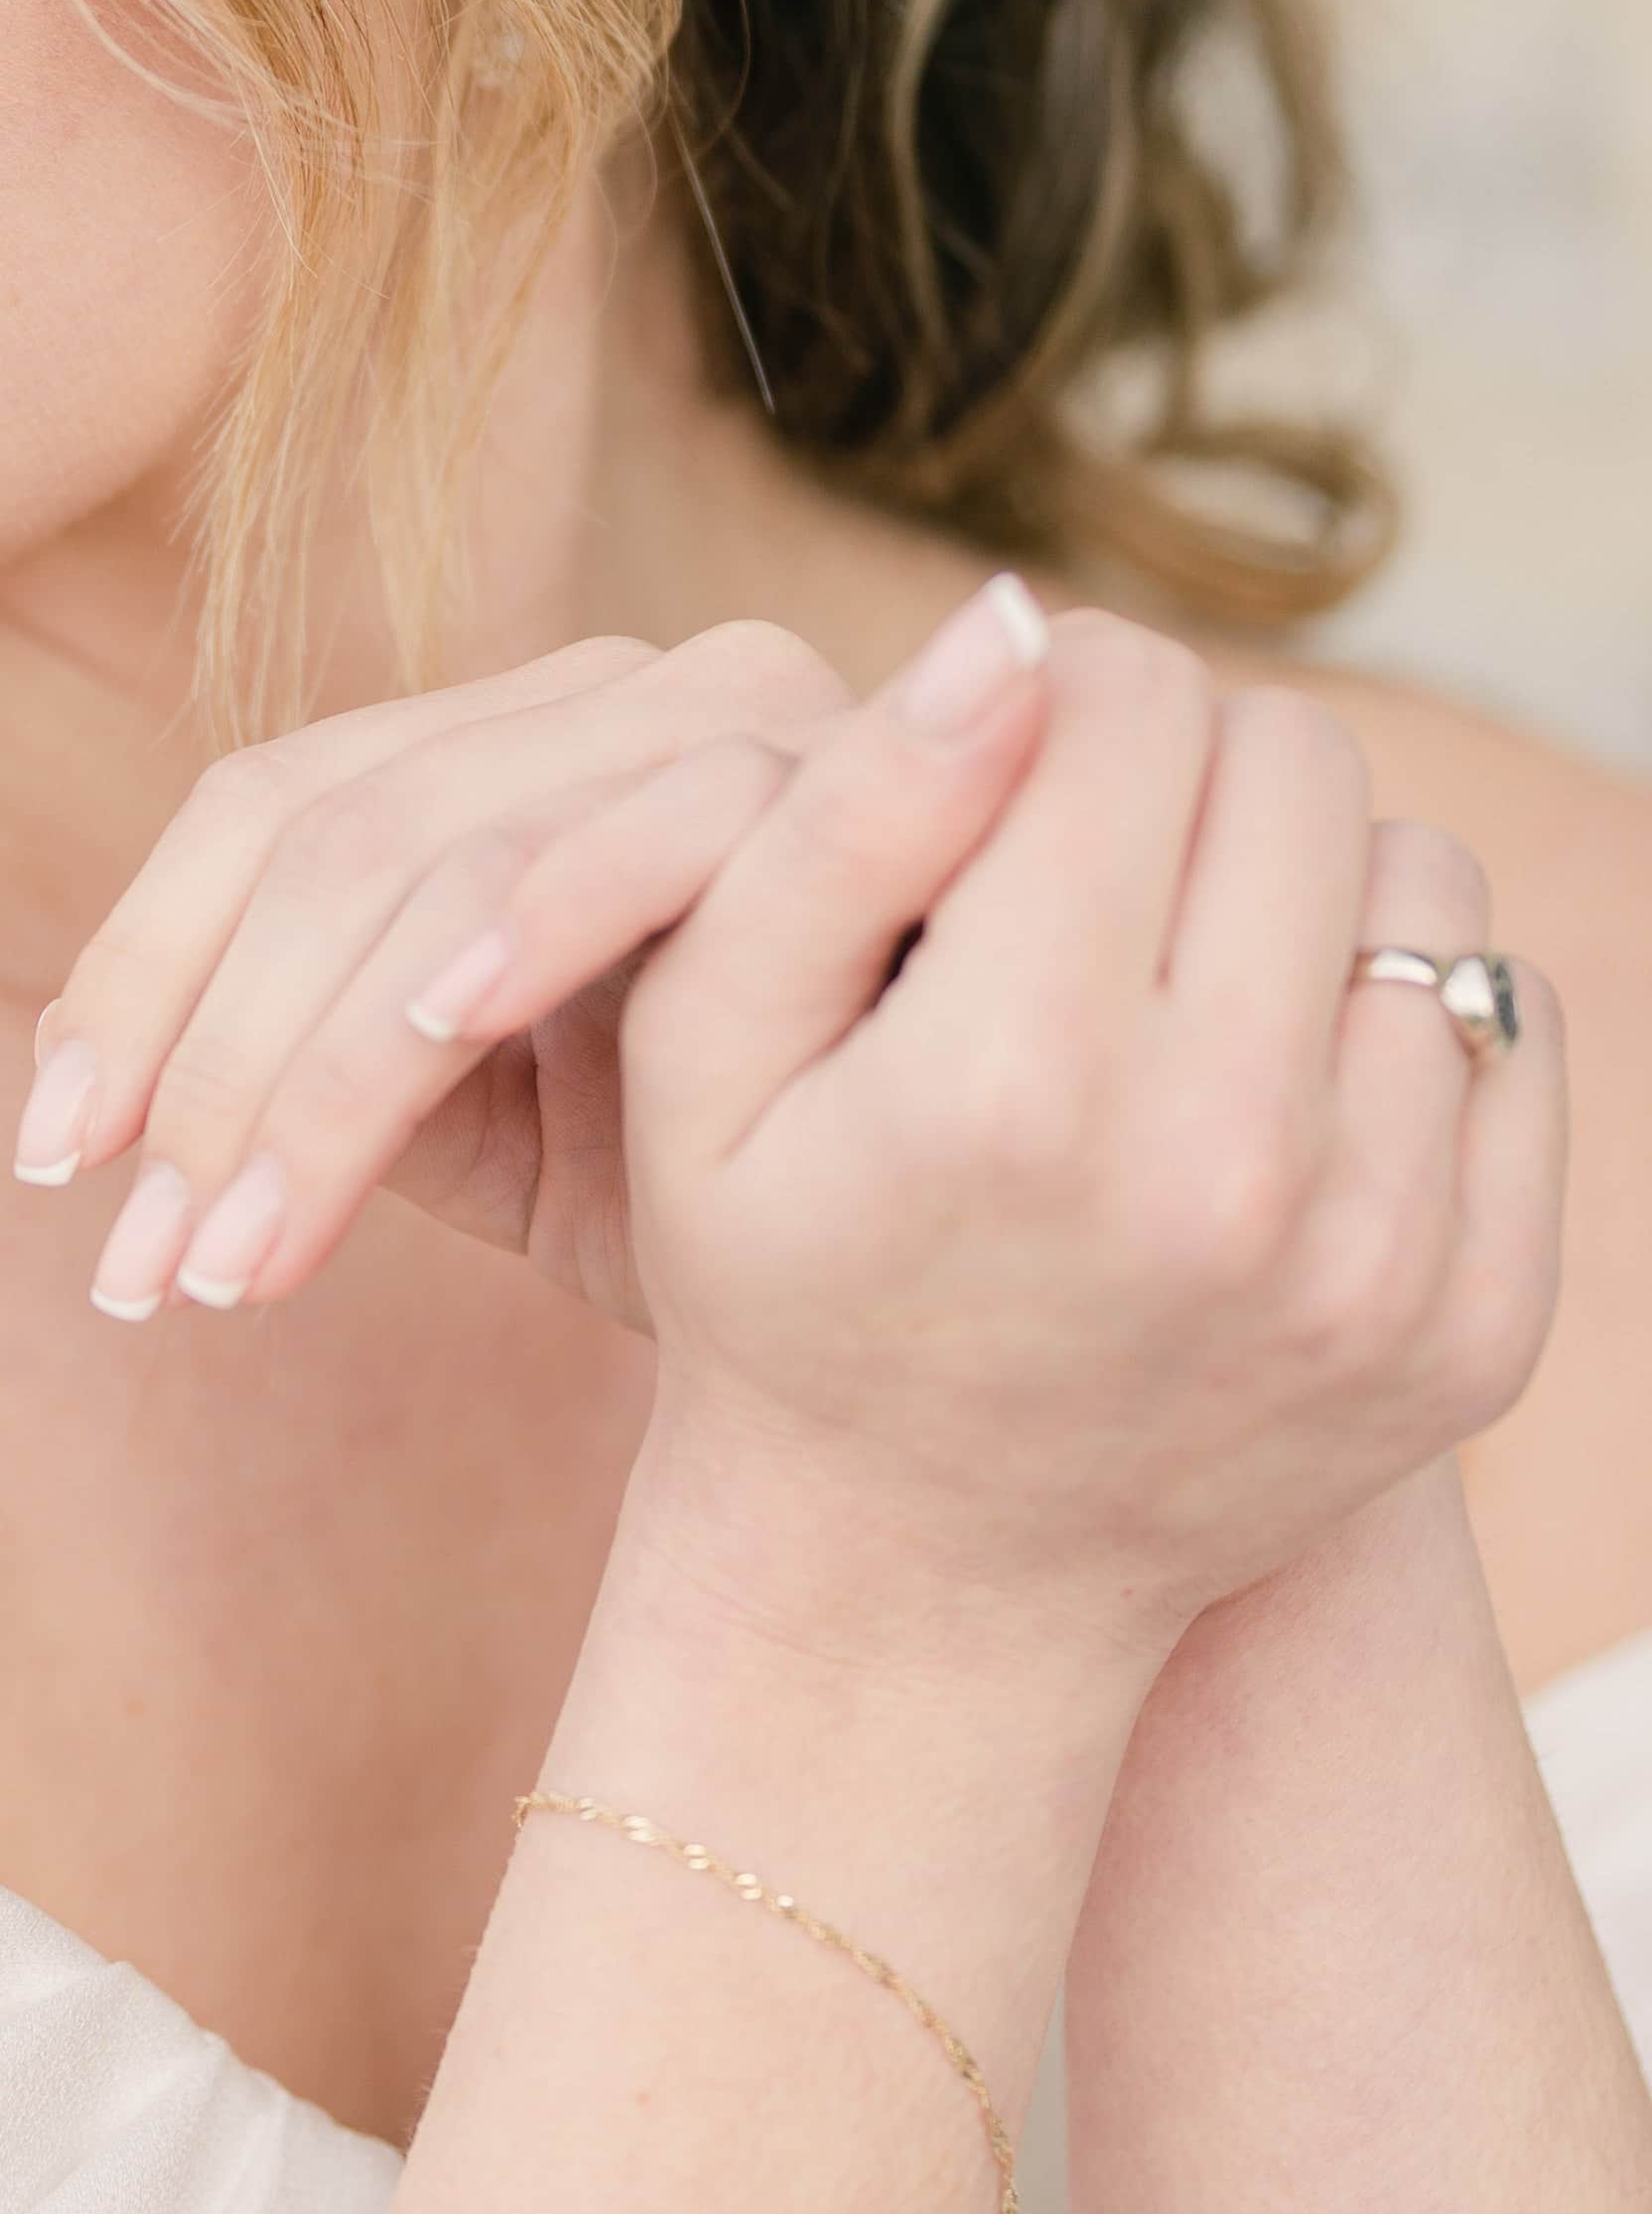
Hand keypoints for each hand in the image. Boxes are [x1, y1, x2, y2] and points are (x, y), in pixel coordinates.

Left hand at [16, 592, 1043, 1327]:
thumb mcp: (526, 1164)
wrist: (1027, 1272)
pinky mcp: (850, 776)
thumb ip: (365, 1107)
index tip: (53, 1175)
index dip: (135, 983)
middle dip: (201, 1060)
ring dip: (315, 1067)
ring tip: (231, 1260)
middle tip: (137, 1271)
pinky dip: (523, 930)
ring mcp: (734, 719)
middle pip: (317, 828)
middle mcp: (609, 703)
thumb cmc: (769, 1205)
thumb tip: (104, 1124)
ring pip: (440, 846)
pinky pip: (647, 837)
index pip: (263, 818)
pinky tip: (426, 1056)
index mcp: (514, 772)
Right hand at [609, 611, 1565, 1665]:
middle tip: (1085, 863)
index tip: (1002, 765)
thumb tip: (1014, 623)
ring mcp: (1376, 1260)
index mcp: (1015, 1081)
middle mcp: (1222, 1169)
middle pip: (1293, 764)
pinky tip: (1271, 1086)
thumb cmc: (778, 1282)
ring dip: (1303, 887)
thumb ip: (845, 823)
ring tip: (1179, 977)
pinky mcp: (1479, 1324)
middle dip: (1183, 771)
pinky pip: (1504, 1030)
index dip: (1055, 694)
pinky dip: (1395, 1020)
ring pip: (1420, 883)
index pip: (1128, 705)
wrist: (915, 1589)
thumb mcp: (709, 1053)